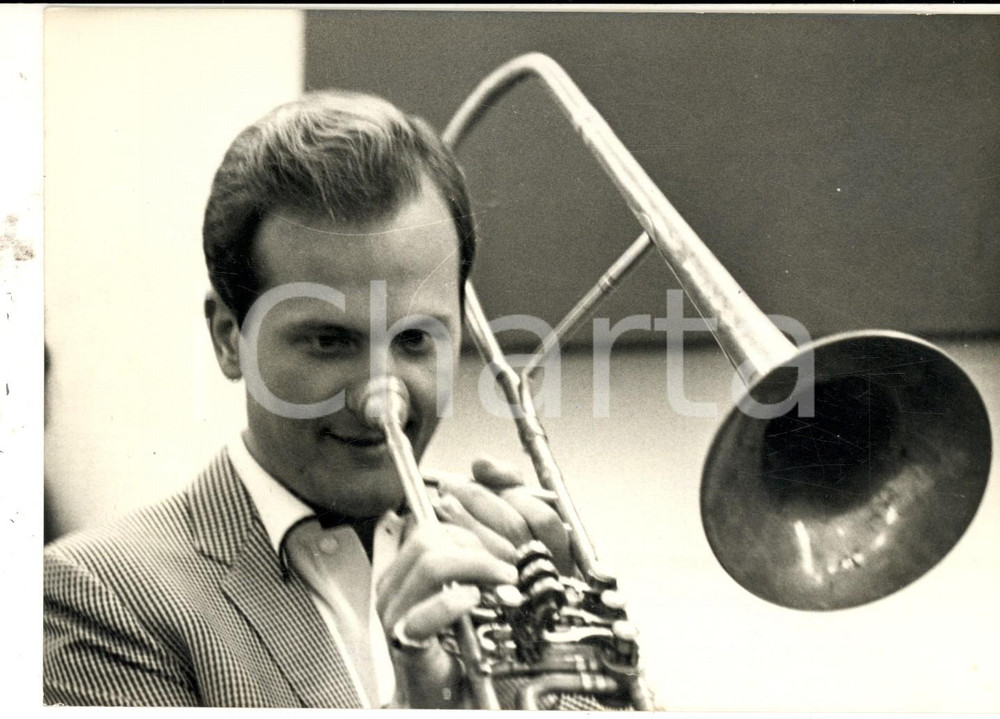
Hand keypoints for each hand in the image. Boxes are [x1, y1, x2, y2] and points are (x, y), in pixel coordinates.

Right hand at [375, 457, 572, 706]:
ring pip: (430, 562)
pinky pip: (425, 612)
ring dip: (477, 568)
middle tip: (507, 567)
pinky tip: (475, 603)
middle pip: (429, 535)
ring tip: (502, 584)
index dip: (470, 512)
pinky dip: (456, 603)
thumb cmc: (470, 636)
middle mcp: (397, 583)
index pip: (431, 516)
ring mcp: (397, 613)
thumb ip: (493, 515)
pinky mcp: (407, 643)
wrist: (459, 695)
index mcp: (411, 563)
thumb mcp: (488, 566)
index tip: (504, 532)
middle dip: (478, 545)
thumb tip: (486, 464)